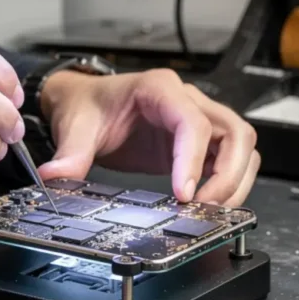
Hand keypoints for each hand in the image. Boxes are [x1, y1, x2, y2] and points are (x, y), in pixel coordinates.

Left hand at [37, 69, 259, 205]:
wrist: (88, 103)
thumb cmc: (89, 106)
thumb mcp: (76, 126)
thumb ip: (71, 152)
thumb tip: (57, 177)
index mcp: (159, 89)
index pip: (192, 122)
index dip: (192, 159)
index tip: (183, 194)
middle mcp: (187, 100)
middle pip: (235, 131)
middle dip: (229, 174)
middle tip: (206, 207)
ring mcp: (198, 119)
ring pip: (241, 144)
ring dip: (235, 180)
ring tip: (211, 210)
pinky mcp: (199, 141)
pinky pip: (231, 157)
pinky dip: (229, 181)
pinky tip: (208, 203)